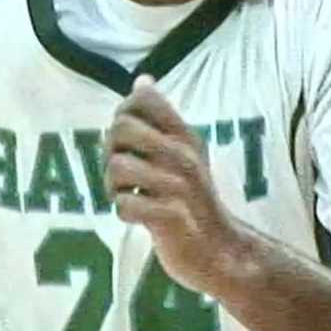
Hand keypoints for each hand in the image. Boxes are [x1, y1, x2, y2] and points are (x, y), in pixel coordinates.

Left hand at [105, 75, 237, 292]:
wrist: (220, 251)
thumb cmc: (193, 200)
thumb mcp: (184, 154)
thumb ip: (161, 120)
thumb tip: (142, 80)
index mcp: (185, 136)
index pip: (142, 99)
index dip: (123, 114)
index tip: (128, 141)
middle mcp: (183, 155)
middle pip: (121, 127)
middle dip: (110, 151)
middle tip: (122, 173)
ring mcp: (178, 186)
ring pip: (117, 166)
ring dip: (113, 186)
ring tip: (128, 195)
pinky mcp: (170, 217)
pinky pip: (124, 205)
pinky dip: (123, 212)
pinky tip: (137, 216)